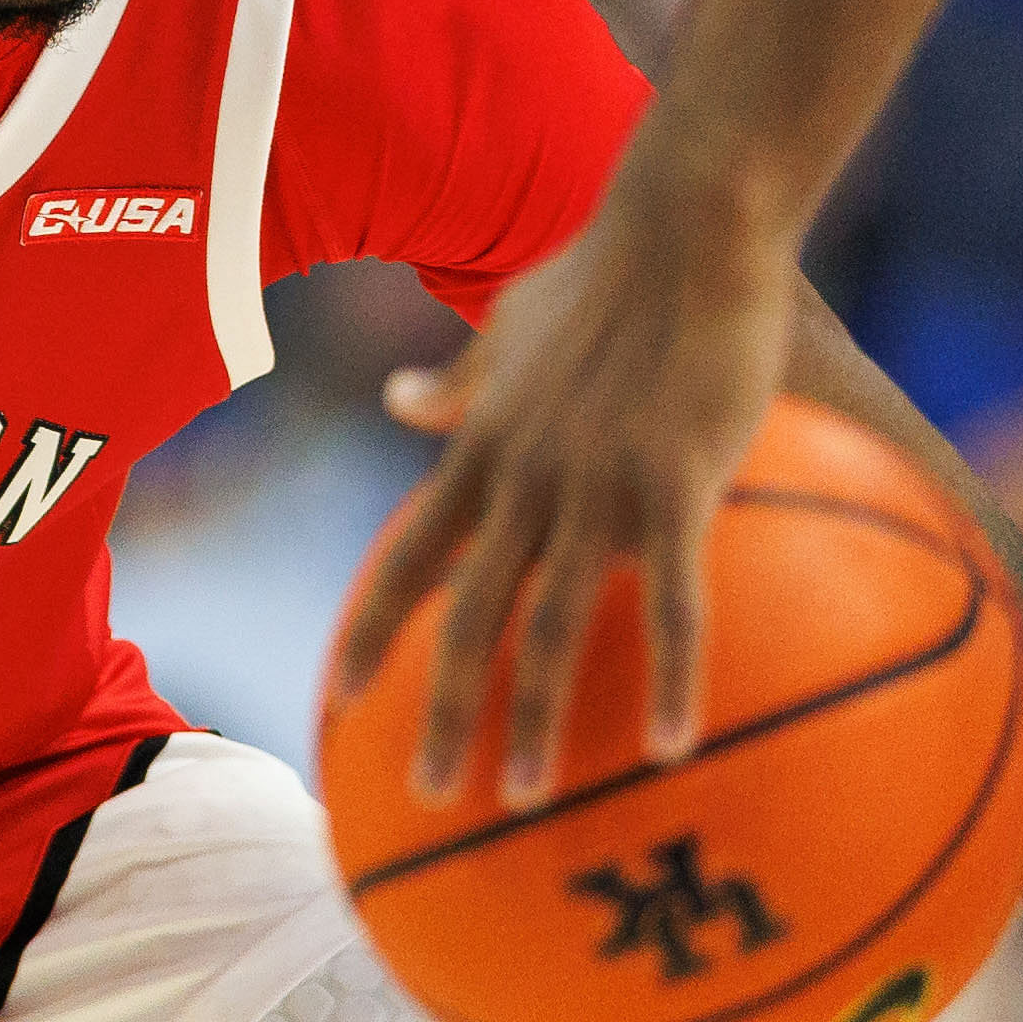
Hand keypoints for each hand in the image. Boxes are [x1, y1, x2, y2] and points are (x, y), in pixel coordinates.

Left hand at [329, 150, 803, 805]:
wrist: (684, 220)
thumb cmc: (608, 267)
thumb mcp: (511, 322)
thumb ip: (461, 380)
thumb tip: (400, 399)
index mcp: (485, 449)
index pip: (408, 555)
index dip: (372, 628)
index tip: (338, 697)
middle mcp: (524, 480)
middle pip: (466, 615)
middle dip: (440, 710)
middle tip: (423, 796)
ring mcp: (596, 488)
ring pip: (550, 627)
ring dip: (532, 720)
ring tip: (523, 801)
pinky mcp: (674, 487)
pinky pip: (672, 604)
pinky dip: (668, 679)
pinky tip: (671, 744)